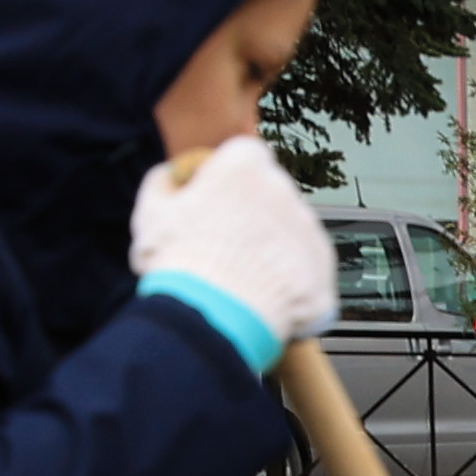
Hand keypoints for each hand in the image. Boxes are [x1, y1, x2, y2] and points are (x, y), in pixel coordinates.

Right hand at [129, 135, 337, 351]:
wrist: (212, 318)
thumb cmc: (178, 264)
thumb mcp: (151, 213)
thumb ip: (163, 183)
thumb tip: (170, 175)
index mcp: (244, 168)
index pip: (247, 156)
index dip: (231, 177)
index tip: (219, 195)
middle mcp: (285, 192)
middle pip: (274, 195)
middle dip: (255, 215)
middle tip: (228, 246)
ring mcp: (310, 232)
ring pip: (294, 234)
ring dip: (274, 251)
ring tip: (241, 280)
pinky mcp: (324, 271)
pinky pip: (307, 273)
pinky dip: (290, 285)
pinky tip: (262, 300)